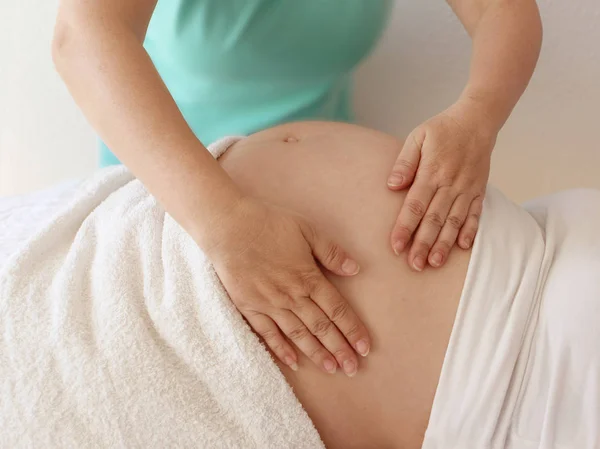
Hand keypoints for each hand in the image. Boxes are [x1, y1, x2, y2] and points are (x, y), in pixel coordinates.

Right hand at [204, 197, 370, 376]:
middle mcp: (292, 296)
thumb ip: (330, 252)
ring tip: (331, 369)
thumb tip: (355, 269)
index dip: (353, 330)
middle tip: (353, 368)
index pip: (337, 310)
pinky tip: (294, 363)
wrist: (229, 228)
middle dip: (339, 349)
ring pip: (298, 335)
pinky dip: (281, 350)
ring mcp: (270, 305)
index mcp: (308, 278)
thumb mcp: (306, 230)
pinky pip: (268, 334)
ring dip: (316, 354)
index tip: (365, 348)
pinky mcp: (250, 308)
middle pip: (321, 328)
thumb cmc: (268, 224)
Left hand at [387, 100, 495, 270]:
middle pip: (434, 219)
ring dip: (444, 243)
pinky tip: (463, 247)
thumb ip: (405, 162)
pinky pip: (476, 214)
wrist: (477, 120)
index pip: (415, 205)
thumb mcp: (418, 137)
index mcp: (432, 172)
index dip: (404, 227)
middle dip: (423, 244)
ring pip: (454, 221)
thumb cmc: (442, 129)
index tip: (395, 247)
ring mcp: (467, 189)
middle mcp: (450, 183)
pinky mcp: (479, 191)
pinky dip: (470, 231)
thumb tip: (392, 185)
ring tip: (434, 263)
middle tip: (413, 265)